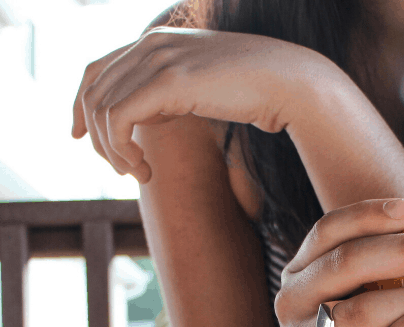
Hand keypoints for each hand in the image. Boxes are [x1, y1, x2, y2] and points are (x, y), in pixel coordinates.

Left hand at [71, 27, 330, 182]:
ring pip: (101, 109)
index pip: (96, 70)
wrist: (290, 83)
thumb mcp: (204, 88)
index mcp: (157, 42)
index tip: (80, 137)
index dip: (80, 105)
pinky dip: (121, 151)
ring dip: (111, 151)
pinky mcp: (168, 81)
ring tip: (137, 174)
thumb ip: (173, 93)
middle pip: (93, 93)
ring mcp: (158, 59)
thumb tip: (150, 118)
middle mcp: (150, 45)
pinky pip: (118, 119)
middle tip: (123, 170)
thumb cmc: (256, 91)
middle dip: (97, 139)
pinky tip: (145, 171)